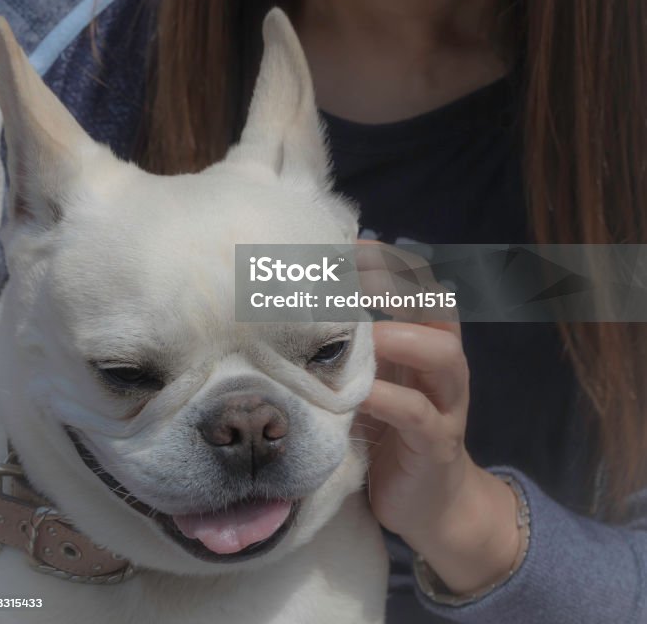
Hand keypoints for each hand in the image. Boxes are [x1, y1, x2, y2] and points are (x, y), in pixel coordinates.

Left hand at [353, 242, 520, 594]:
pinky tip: (360, 395)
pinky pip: (419, 414)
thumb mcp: (373, 379)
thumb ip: (355, 345)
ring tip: (367, 334)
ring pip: (443, 355)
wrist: (429, 505)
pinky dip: (389, 399)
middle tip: (356, 276)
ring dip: (402, 337)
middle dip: (399, 286)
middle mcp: (444, 365)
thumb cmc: (390, 431)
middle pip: (439, 307)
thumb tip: (300, 300)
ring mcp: (447, 403)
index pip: (420, 284)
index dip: (390, 261)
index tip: (350, 244)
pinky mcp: (436, 444)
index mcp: (427, 341)